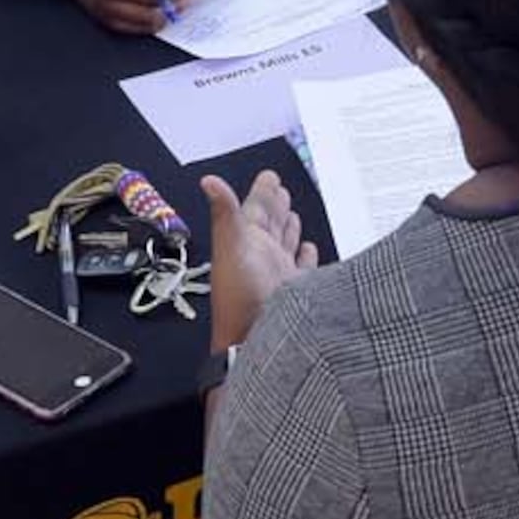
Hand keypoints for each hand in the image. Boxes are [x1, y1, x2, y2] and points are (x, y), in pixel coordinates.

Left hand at [202, 168, 317, 350]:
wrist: (256, 342)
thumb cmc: (239, 299)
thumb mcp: (231, 247)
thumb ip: (226, 212)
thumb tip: (209, 181)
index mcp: (246, 240)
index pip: (255, 207)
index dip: (262, 190)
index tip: (268, 176)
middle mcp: (263, 254)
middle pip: (271, 222)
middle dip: (276, 204)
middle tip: (280, 187)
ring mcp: (280, 272)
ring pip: (285, 241)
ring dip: (289, 226)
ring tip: (292, 213)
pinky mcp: (297, 290)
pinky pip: (303, 266)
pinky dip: (306, 255)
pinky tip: (309, 249)